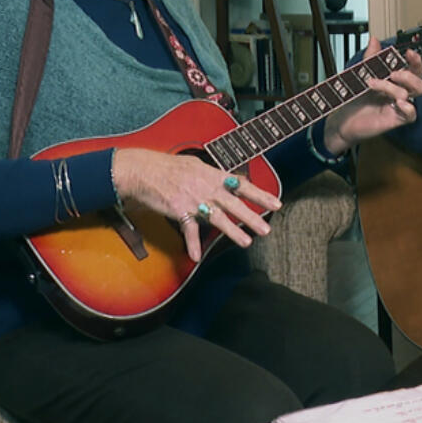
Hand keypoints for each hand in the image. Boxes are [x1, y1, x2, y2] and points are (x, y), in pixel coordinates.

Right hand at [111, 148, 280, 261]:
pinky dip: (191, 243)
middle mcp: (207, 188)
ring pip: (217, 217)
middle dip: (252, 217)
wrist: (144, 170)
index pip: (242, 185)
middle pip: (235, 204)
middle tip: (267, 229)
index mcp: (213, 176)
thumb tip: (230, 181)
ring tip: (246, 242)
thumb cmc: (169, 167)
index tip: (277, 203)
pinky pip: (188, 229)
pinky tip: (196, 256)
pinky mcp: (179, 210)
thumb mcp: (196, 166)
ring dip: (232, 231)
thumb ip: (214, 176)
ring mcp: (194, 199)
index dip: (261, 195)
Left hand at [323, 37, 421, 153]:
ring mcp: (399, 106)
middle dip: (409, 75)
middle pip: (419, 83)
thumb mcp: (362, 74)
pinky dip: (408, 108)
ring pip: (409, 95)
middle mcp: (400, 93)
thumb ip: (370, 58)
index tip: (408, 53)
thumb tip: (374, 39)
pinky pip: (411, 115)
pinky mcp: (395, 120)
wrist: (342, 119)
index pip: (414, 70)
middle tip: (393, 73)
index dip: (415, 61)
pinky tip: (399, 103)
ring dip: (391, 87)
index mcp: (396, 82)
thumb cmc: (355, 98)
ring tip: (373, 84)